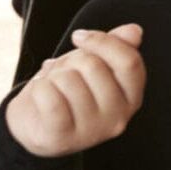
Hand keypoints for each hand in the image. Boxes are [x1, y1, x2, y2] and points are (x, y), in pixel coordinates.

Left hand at [6, 24, 145, 158]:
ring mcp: (92, 132)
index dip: (102, 41)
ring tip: (52, 90)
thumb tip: (134, 31)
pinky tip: (40, 100)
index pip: (129, 62)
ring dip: (52, 77)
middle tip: (62, 76)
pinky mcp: (62, 138)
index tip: (79, 36)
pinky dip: (37, 90)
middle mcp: (118, 119)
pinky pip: (49, 96)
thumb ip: (114, 48)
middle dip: (70, 62)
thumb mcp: (93, 64)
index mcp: (131, 99)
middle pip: (93, 66)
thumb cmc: (68, 91)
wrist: (35, 126)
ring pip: (67, 79)